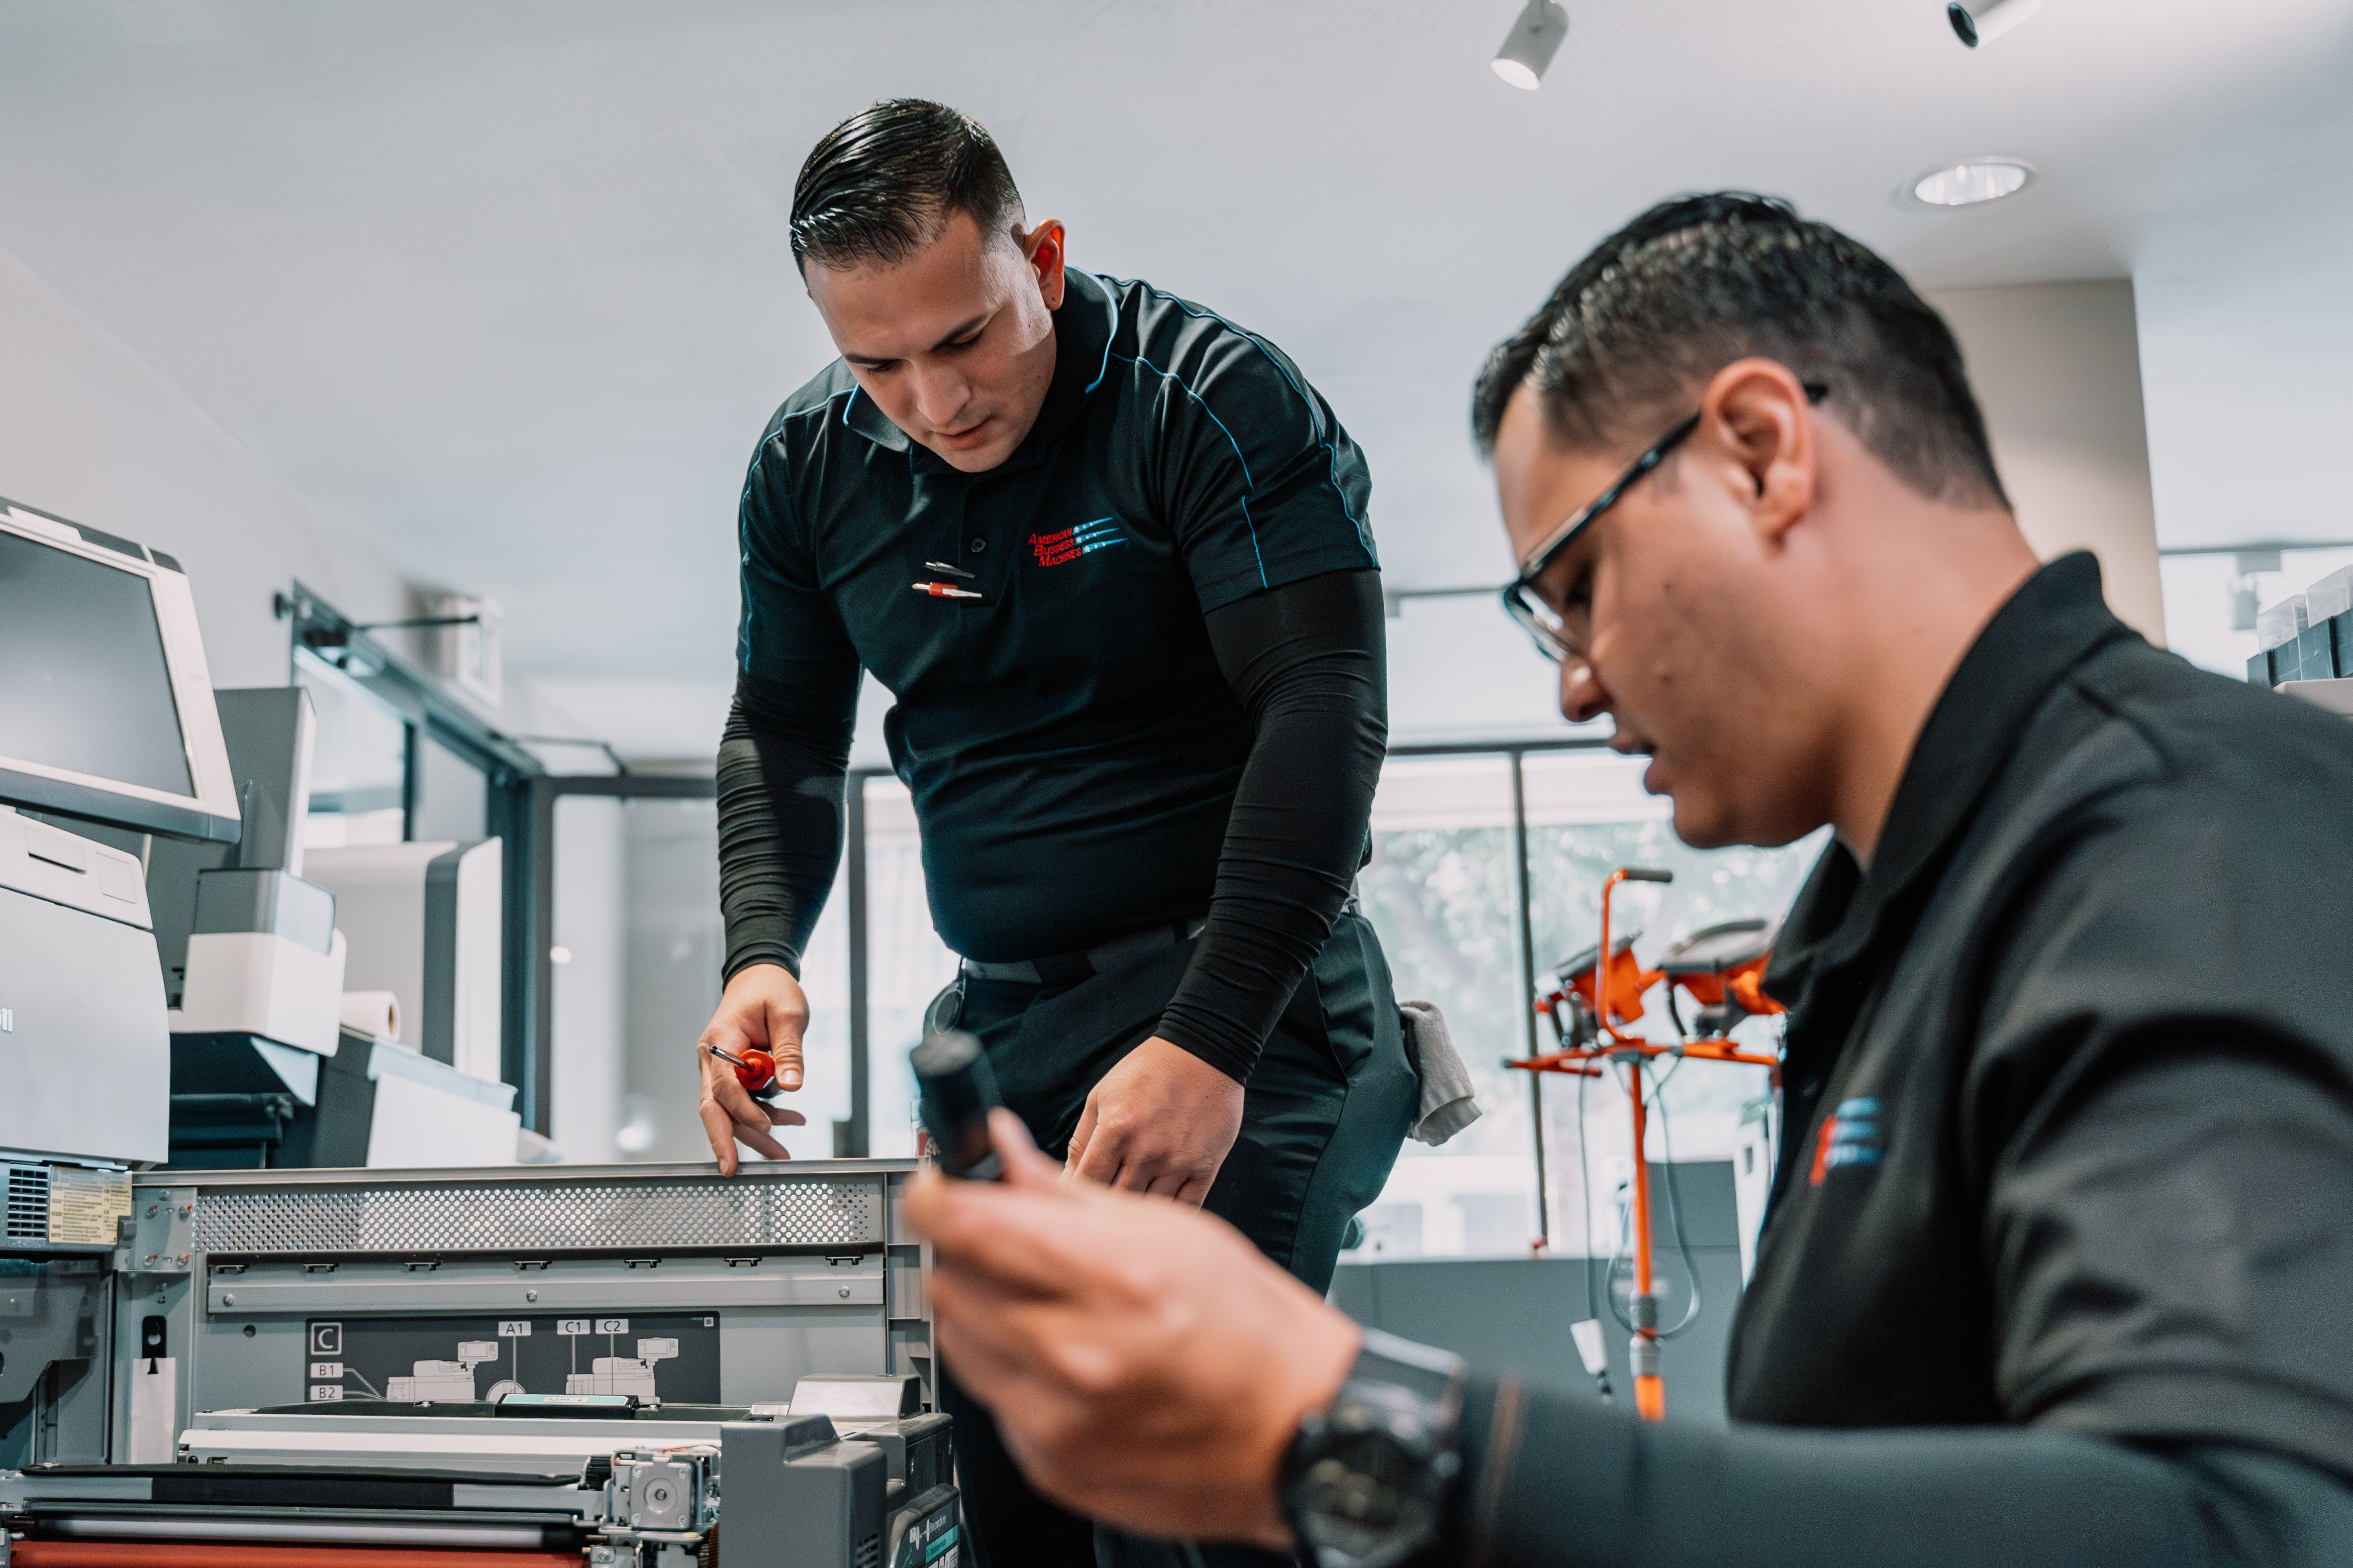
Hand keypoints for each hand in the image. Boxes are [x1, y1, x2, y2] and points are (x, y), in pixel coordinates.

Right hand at [696, 962, 809, 1175]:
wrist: (760, 977)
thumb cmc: (771, 989)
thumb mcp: (789, 1013)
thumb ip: (789, 1050)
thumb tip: (793, 1086)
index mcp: (720, 1040)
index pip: (725, 1083)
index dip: (744, 1108)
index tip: (767, 1124)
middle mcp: (712, 1058)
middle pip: (713, 1107)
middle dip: (725, 1140)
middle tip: (733, 1170)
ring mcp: (718, 1068)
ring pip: (728, 1110)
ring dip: (753, 1132)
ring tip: (782, 1153)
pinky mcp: (731, 1075)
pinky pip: (742, 1102)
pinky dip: (762, 1114)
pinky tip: (789, 1122)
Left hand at [907, 1111, 1360, 1546]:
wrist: (1297, 1431)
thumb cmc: (1254, 1331)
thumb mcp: (1174, 1231)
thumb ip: (1070, 1194)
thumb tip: (1005, 1151)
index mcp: (1112, 1277)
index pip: (971, 1225)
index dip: (933, 1196)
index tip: (931, 1188)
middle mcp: (1076, 1352)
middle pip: (952, 1280)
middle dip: (965, 1251)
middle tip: (1004, 1242)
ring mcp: (1058, 1417)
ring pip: (959, 1339)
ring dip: (982, 1310)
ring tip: (1044, 1304)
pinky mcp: (1051, 1464)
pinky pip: (990, 1399)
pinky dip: (1010, 1371)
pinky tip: (1064, 1361)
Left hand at [1066, 1036, 1244, 1204]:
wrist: (1205, 1051)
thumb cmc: (1146, 1071)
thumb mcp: (1103, 1096)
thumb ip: (1082, 1141)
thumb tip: (1065, 1181)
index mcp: (1116, 1130)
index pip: (1085, 1183)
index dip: (1072, 1197)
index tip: (1069, 1203)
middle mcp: (1147, 1151)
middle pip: (1115, 1202)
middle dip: (1100, 1211)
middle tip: (1092, 1215)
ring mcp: (1179, 1162)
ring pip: (1147, 1210)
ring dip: (1133, 1216)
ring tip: (1122, 1219)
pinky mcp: (1206, 1168)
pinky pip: (1184, 1209)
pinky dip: (1166, 1217)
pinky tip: (1155, 1218)